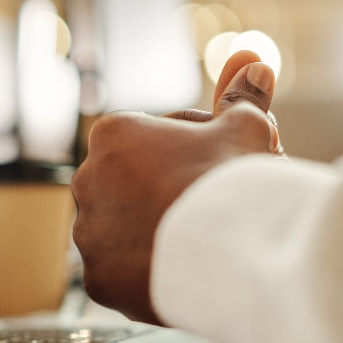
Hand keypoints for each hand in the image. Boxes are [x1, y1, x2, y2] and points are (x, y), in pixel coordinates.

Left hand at [71, 51, 277, 323]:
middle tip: (209, 205)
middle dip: (164, 191)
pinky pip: (121, 274)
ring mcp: (89, 233)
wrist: (231, 248)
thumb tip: (255, 63)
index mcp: (113, 134)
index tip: (217, 163)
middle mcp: (87, 179)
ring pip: (124, 231)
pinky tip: (178, 272)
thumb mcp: (244, 128)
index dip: (192, 148)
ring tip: (196, 242)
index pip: (151, 138)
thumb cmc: (234, 179)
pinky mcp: (97, 279)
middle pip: (133, 186)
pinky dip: (145, 275)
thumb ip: (241, 97)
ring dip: (151, 233)